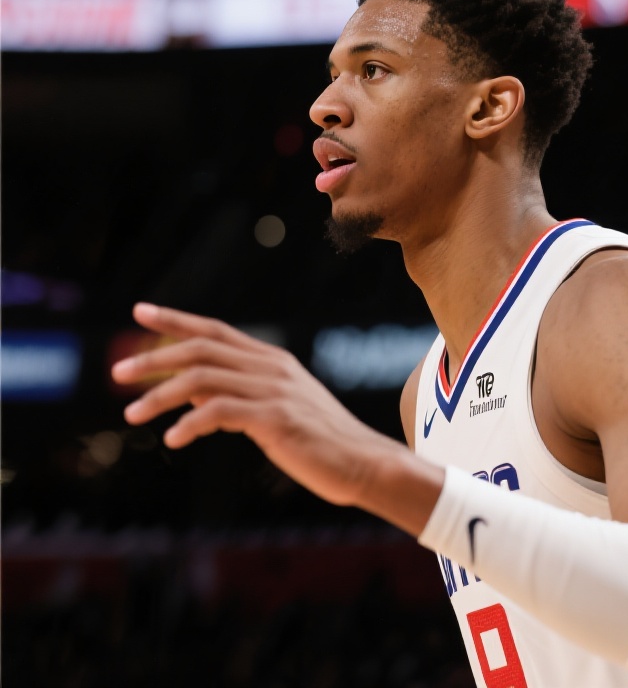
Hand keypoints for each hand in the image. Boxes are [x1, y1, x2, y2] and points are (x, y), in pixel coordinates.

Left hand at [111, 302, 402, 508]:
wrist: (362, 463)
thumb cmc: (318, 442)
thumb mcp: (273, 413)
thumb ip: (235, 397)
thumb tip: (189, 394)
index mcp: (272, 361)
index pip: (215, 331)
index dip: (176, 320)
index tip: (140, 311)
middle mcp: (272, 368)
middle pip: (201, 350)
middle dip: (154, 358)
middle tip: (117, 374)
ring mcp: (275, 391)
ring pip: (202, 380)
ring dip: (159, 396)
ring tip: (131, 415)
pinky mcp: (276, 419)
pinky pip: (219, 413)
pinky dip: (189, 424)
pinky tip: (173, 441)